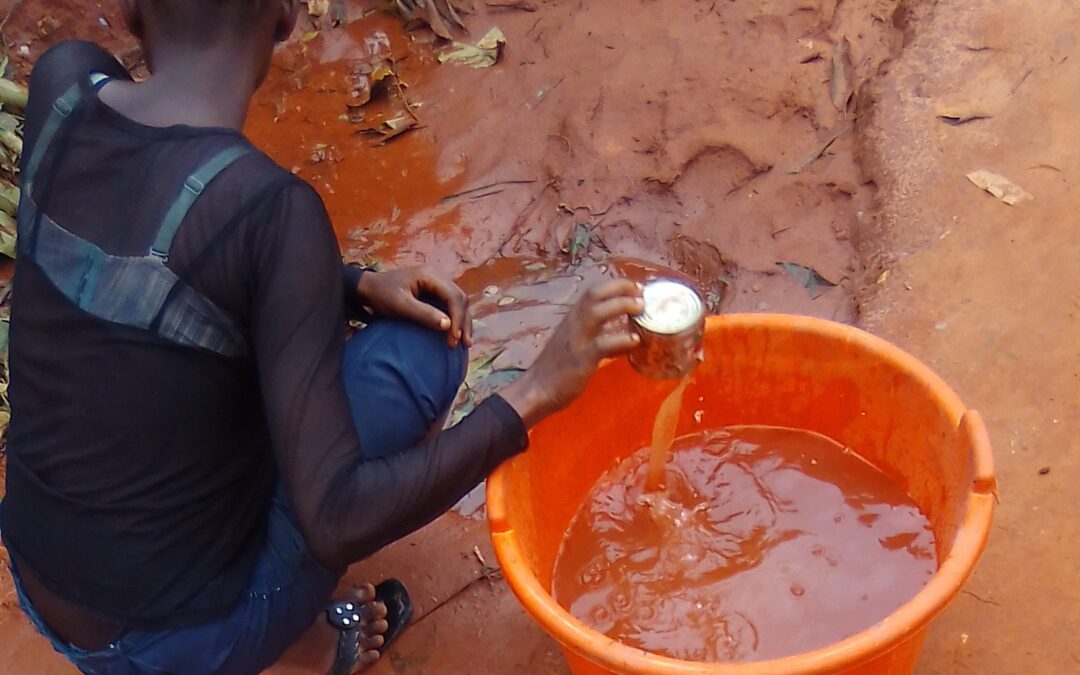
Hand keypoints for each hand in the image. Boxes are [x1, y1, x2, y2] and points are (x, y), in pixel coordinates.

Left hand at [355, 266, 471, 347]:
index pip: (453, 296)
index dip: (458, 318)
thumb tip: (448, 326)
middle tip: (464, 344)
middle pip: (460, 299)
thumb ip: (423, 314)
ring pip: (459, 303)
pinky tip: (456, 334)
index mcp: (430, 275)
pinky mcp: (434, 294)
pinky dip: (456, 320)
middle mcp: (438, 278)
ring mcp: (437, 285)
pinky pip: (451, 306)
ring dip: (463, 322)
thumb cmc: (382, 295)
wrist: (369, 289)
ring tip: (464, 343)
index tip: (454, 338)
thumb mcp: (400, 305)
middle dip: (464, 322)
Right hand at [501, 279, 643, 426]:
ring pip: (597, 312)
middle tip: (641, 291)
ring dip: (621, 305)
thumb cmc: (556, 368)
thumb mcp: (575, 344)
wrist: (536, 389)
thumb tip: (626, 336)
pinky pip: (601, 344)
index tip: (635, 287)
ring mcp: (576, 340)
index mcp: (572, 318)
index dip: (615, 285)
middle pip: (595, 294)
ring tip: (640, 307)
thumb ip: (596, 336)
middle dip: (620, 287)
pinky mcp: (580, 359)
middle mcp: (573, 323)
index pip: (593, 292)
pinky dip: (621, 340)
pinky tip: (635, 340)